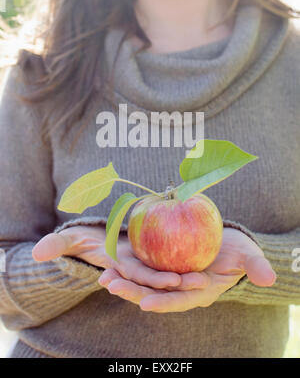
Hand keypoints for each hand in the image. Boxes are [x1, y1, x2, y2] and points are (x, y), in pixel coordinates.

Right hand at [32, 225, 209, 291]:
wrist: (104, 240)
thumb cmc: (88, 240)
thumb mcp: (74, 239)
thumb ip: (59, 245)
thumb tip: (37, 253)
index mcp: (120, 270)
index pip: (135, 277)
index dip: (150, 280)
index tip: (170, 281)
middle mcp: (136, 271)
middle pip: (157, 279)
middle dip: (175, 283)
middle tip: (197, 282)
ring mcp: (147, 266)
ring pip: (167, 273)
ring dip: (185, 277)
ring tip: (206, 277)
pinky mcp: (155, 258)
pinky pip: (171, 257)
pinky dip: (185, 259)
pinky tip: (204, 257)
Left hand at [98, 227, 275, 312]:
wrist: (225, 242)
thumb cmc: (237, 250)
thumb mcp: (247, 255)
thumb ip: (255, 266)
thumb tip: (269, 278)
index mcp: (199, 291)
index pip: (180, 300)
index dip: (164, 302)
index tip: (145, 303)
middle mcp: (180, 288)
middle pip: (155, 294)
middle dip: (133, 292)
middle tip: (113, 286)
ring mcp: (169, 277)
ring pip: (144, 283)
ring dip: (124, 281)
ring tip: (104, 278)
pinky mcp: (161, 264)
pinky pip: (141, 268)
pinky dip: (126, 267)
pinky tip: (108, 263)